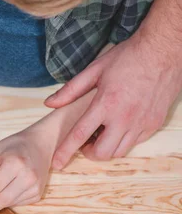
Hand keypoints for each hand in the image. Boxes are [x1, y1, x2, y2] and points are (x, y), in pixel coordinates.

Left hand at [46, 32, 181, 167]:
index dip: (66, 151)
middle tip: (86, 142)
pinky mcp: (153, 124)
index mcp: (106, 103)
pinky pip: (134, 143)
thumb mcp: (95, 69)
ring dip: (107, 148)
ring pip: (118, 152)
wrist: (164, 50)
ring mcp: (141, 123)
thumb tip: (50, 103)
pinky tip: (120, 126)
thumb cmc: (129, 57)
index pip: (80, 134)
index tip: (57, 162)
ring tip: (104, 133)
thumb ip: (71, 90)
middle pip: (102, 152)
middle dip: (89, 153)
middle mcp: (124, 117)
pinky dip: (123, 140)